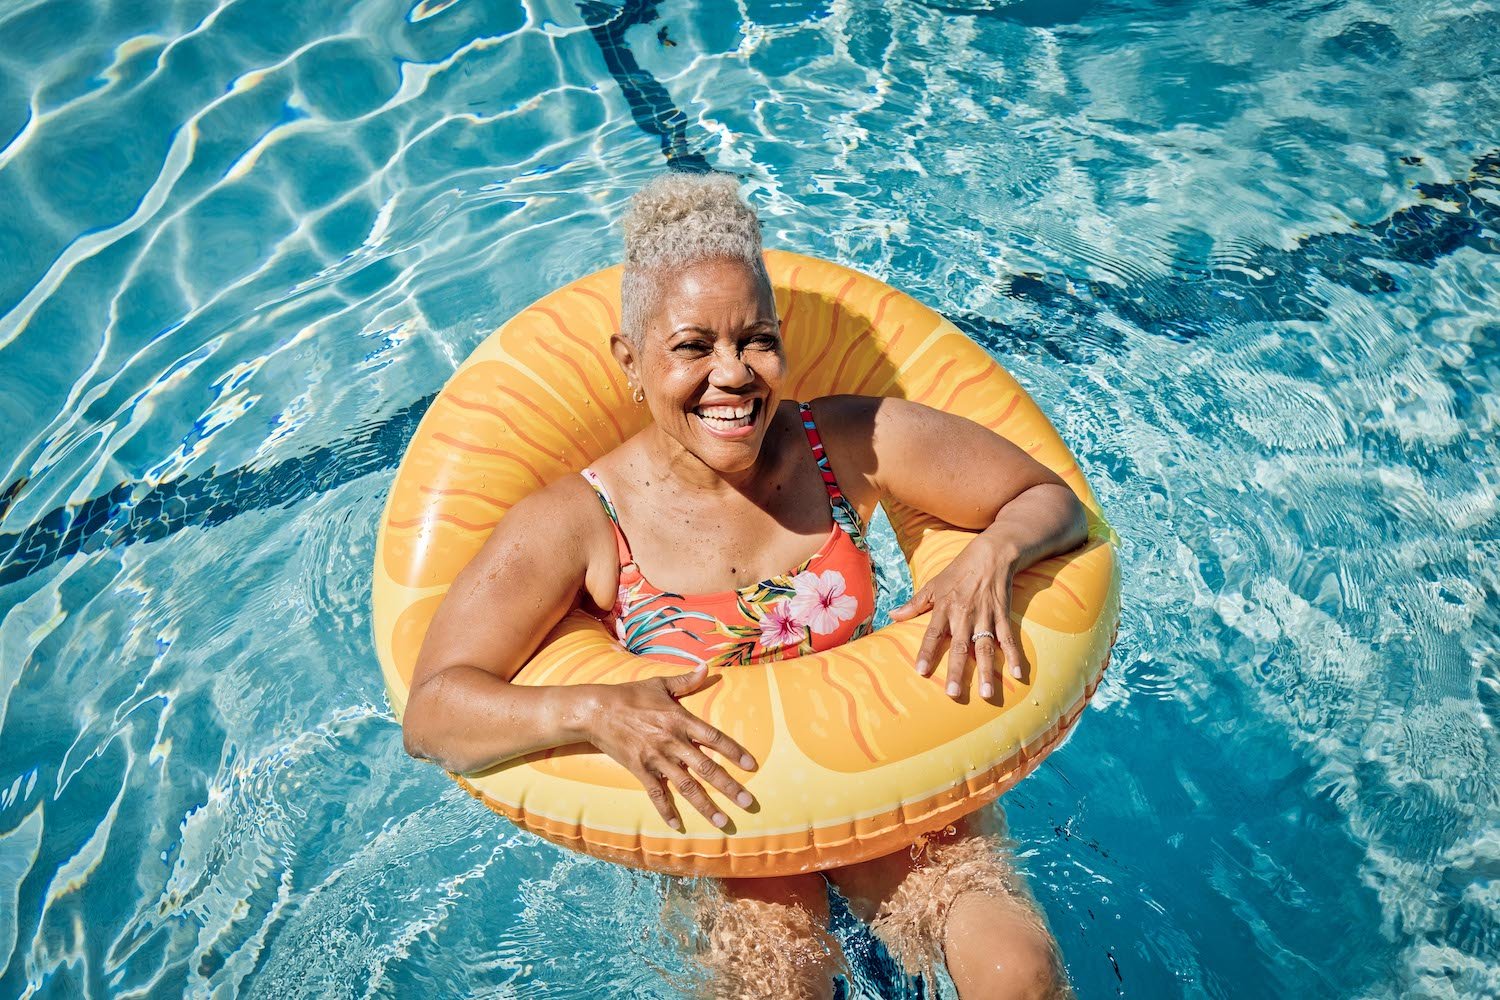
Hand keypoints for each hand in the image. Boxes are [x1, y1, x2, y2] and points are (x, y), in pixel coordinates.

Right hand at [582, 664, 757, 831]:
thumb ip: (686, 681)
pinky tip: (678, 825)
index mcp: (680, 720)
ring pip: (686, 786)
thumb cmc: (630, 695)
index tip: (751, 766)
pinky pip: (656, 794)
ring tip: (722, 822)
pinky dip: (666, 810)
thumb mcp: (660, 684)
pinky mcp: (640, 770)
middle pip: (706, 768)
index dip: (734, 752)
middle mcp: (672, 742)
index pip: (714, 738)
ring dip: (705, 806)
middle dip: (729, 787)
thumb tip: (706, 667)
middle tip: (748, 803)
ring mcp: (656, 758)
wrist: (597, 711)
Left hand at [890, 534, 1026, 700]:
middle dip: (957, 671)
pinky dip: (1013, 656)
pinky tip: (1017, 675)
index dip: (926, 652)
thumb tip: (892, 616)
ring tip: (987, 694)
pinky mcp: (1002, 615)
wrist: (990, 554)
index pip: (933, 634)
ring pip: (986, 648)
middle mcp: (965, 614)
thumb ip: (914, 604)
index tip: (921, 672)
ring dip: (987, 672)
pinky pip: (1008, 639)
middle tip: (954, 694)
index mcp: (945, 607)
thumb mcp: (933, 584)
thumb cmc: (958, 570)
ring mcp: (985, 616)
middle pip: (960, 647)